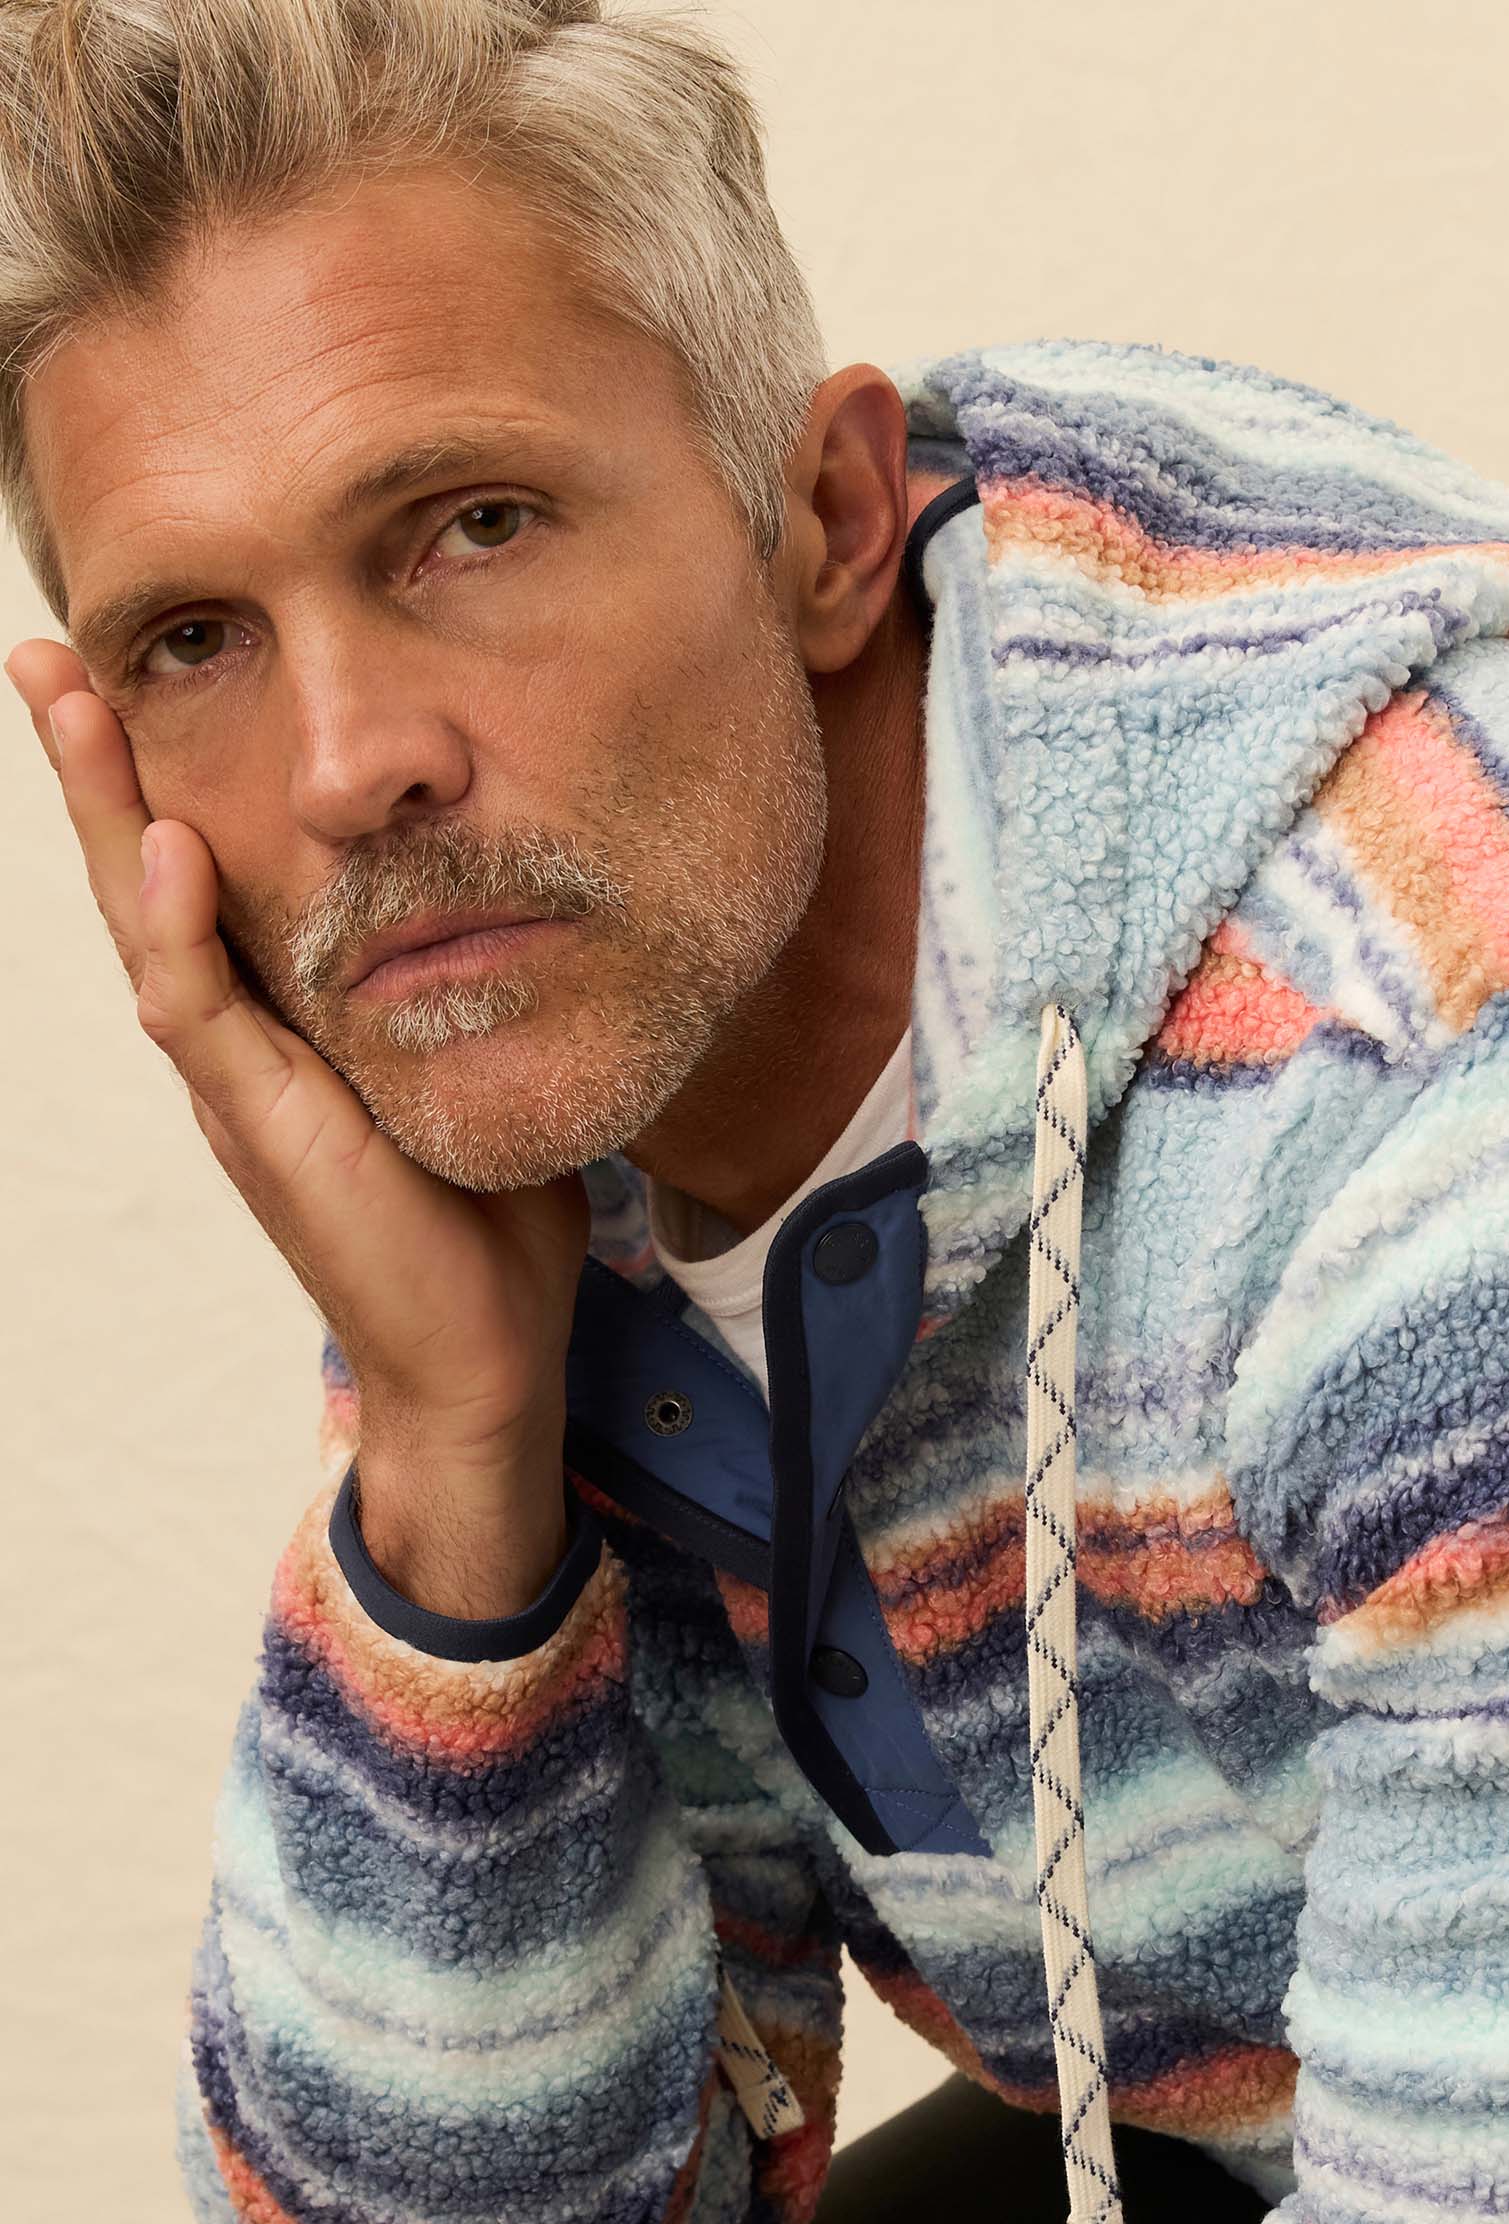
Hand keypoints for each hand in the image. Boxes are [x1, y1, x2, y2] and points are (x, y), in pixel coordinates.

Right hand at [4, 639, 585, 1614]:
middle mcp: (238, 1043)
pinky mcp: (260, 1129)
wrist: (483, 1359)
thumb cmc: (490, 1230)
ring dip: (106, 811)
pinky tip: (168, 848)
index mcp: (284, 1023)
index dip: (166, 778)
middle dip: (96, 764)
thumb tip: (532, 907)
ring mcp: (236, 1084)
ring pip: (145, 923)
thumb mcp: (481, 1071)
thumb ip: (474, 992)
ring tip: (70, 700)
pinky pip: (200, 1013)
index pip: (206, 876)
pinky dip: (178, 929)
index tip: (138, 674)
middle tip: (49, 652)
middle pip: (144, 876)